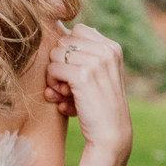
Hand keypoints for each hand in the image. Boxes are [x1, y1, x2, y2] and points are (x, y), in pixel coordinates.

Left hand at [44, 24, 131, 155]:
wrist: (110, 135)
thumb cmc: (100, 107)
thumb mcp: (100, 75)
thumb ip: (86, 55)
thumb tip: (61, 30)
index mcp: (113, 47)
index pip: (78, 30)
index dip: (69, 51)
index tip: (74, 71)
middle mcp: (107, 50)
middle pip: (63, 41)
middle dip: (59, 62)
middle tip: (66, 85)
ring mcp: (96, 62)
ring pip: (55, 54)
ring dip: (54, 75)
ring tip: (65, 94)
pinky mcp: (83, 76)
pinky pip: (52, 69)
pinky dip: (52, 85)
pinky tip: (63, 100)